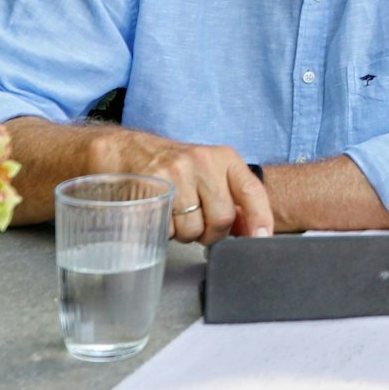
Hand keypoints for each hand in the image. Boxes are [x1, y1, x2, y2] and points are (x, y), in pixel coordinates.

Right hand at [87, 129, 271, 244]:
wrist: (127, 151)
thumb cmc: (173, 167)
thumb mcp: (208, 172)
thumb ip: (230, 197)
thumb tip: (251, 231)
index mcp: (224, 158)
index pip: (252, 190)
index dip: (261, 218)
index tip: (261, 238)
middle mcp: (203, 161)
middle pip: (222, 218)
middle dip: (212, 234)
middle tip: (200, 227)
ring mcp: (176, 172)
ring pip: (194, 229)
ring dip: (186, 235)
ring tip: (177, 218)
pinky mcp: (152, 186)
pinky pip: (167, 229)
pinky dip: (166, 232)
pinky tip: (161, 216)